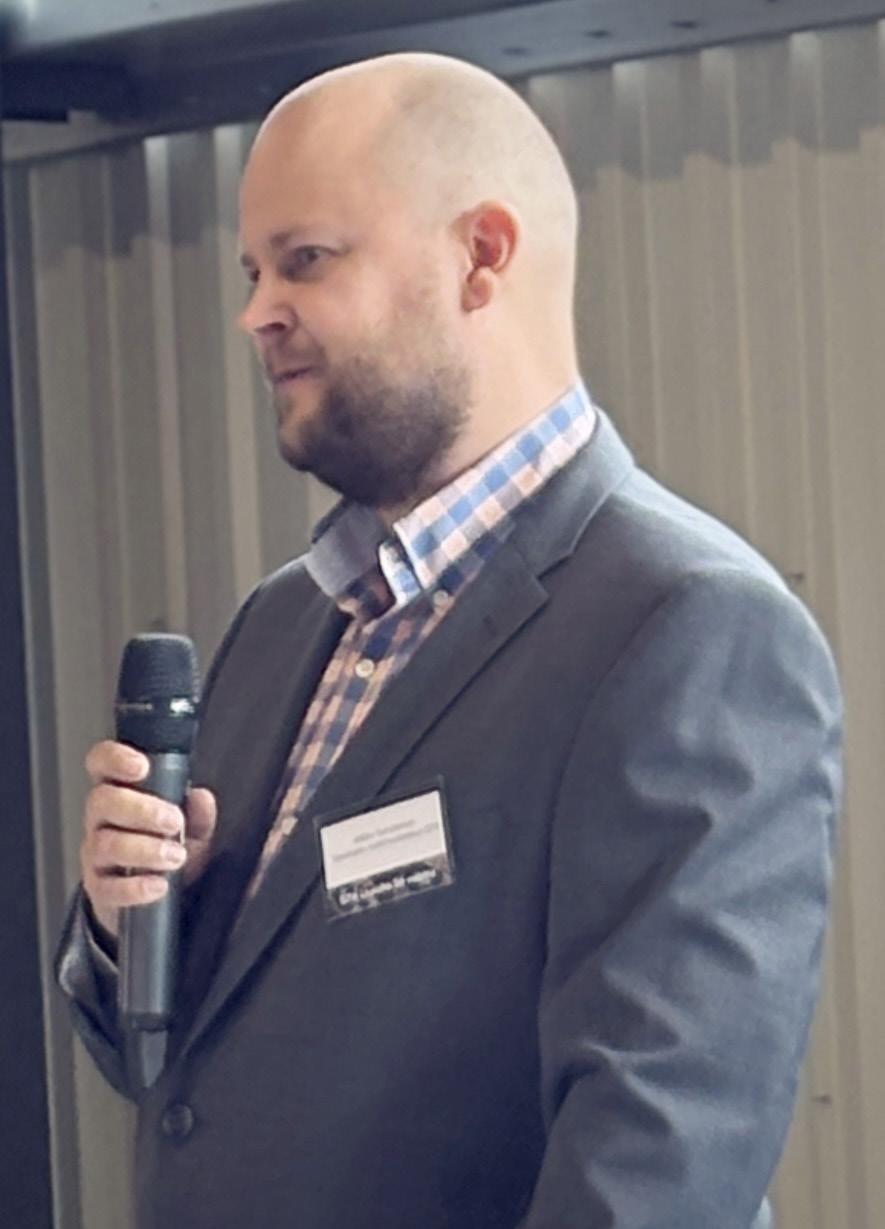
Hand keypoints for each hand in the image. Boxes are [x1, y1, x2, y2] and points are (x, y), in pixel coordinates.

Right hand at [80, 739, 216, 939]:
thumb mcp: (191, 829)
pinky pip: (107, 887)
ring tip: (175, 856)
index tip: (142, 766)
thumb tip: (201, 798)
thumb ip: (198, 814)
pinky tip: (158, 885)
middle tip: (173, 822)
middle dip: (140, 809)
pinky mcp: (99, 888)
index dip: (114, 758)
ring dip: (144, 849)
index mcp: (120, 793)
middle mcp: (101, 820)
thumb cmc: (167, 848)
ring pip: (105, 844)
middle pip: (102, 801)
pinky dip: (134, 888)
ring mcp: (96, 854)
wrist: (155, 897)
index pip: (102, 763)